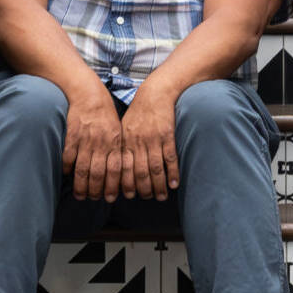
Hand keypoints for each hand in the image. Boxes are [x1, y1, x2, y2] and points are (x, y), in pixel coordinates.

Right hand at [63, 88, 126, 201]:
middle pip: (98, 173)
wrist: (88, 93)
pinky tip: (68, 176)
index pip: (116, 170)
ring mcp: (85, 140)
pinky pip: (68, 158)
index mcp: (114, 142)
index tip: (109, 198)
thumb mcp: (117, 130)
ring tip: (79, 195)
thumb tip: (118, 173)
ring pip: (82, 170)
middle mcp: (101, 143)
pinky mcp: (72, 137)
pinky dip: (68, 169)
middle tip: (92, 199)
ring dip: (80, 185)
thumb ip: (116, 150)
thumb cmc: (104, 114)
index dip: (112, 186)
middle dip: (95, 190)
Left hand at [120, 84, 180, 199]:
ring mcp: (153, 139)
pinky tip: (174, 184)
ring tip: (161, 197)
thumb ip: (122, 147)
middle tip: (148, 198)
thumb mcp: (125, 127)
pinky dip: (172, 173)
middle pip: (140, 172)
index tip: (129, 196)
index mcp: (126, 141)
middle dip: (143, 189)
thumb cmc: (139, 112)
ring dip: (159, 185)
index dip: (126, 184)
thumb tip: (118, 167)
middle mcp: (138, 142)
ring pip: (155, 168)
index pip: (124, 168)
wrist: (155, 93)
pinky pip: (170, 158)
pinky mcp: (167, 135)